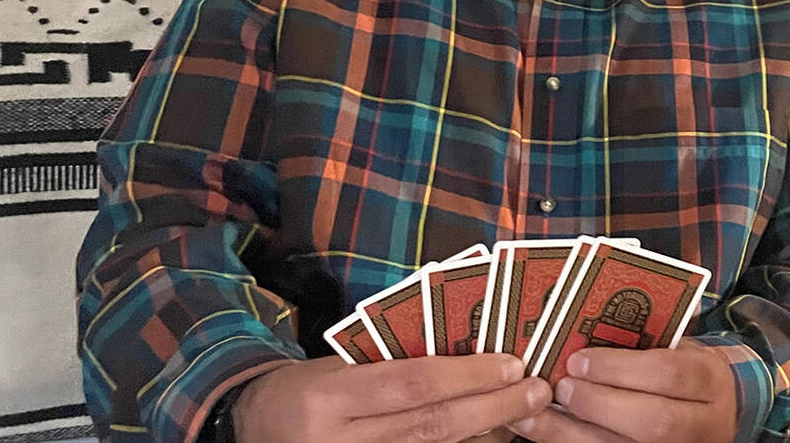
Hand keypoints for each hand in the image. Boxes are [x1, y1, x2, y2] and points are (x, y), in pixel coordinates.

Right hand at [233, 354, 549, 442]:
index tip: (511, 362)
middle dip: (492, 408)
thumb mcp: (340, 366)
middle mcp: (339, 442)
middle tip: (535, 390)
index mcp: (330, 398)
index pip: (411, 384)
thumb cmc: (307, 390)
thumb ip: (394, 361)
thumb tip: (471, 355)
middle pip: (431, 426)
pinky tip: (491, 440)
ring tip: (525, 415)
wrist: (254, 432)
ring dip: (486, 436)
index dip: (466, 374)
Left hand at [507, 342, 737, 442]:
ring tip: (535, 415)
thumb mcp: (676, 348)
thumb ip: (642, 340)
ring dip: (572, 434)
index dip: (619, 368)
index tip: (579, 360)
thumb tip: (580, 324)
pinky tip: (540, 432)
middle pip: (654, 422)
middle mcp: (704, 424)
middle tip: (560, 386)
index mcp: (709, 380)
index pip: (669, 373)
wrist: (712, 412)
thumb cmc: (681, 371)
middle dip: (598, 404)